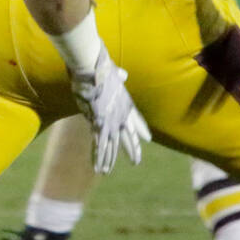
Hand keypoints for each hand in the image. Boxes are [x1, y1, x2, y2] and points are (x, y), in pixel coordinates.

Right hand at [67, 43, 149, 173]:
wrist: (92, 69)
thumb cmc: (101, 67)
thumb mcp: (113, 72)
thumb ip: (119, 75)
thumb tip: (123, 74)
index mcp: (126, 103)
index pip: (137, 120)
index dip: (142, 130)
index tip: (147, 139)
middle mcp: (120, 116)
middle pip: (128, 138)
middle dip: (131, 150)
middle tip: (136, 161)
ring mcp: (110, 122)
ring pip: (112, 146)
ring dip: (109, 159)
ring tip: (106, 171)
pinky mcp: (99, 124)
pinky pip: (99, 145)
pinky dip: (98, 157)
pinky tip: (98, 167)